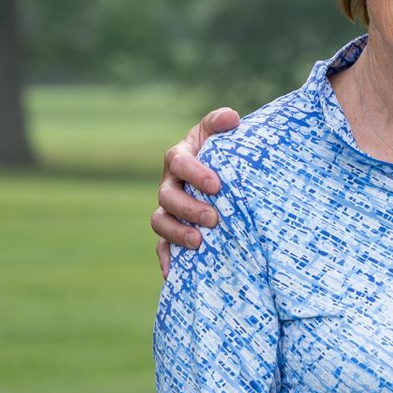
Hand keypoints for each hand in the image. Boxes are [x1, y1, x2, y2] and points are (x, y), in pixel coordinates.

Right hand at [153, 107, 240, 275]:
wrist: (221, 175)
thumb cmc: (220, 152)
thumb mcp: (219, 134)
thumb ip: (220, 123)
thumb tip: (232, 118)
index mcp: (179, 157)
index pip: (179, 162)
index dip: (195, 173)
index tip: (217, 185)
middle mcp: (169, 184)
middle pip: (167, 197)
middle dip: (188, 208)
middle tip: (214, 218)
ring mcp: (168, 209)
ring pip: (160, 222)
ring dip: (177, 233)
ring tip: (199, 242)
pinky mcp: (171, 231)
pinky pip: (161, 246)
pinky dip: (165, 259)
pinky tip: (172, 274)